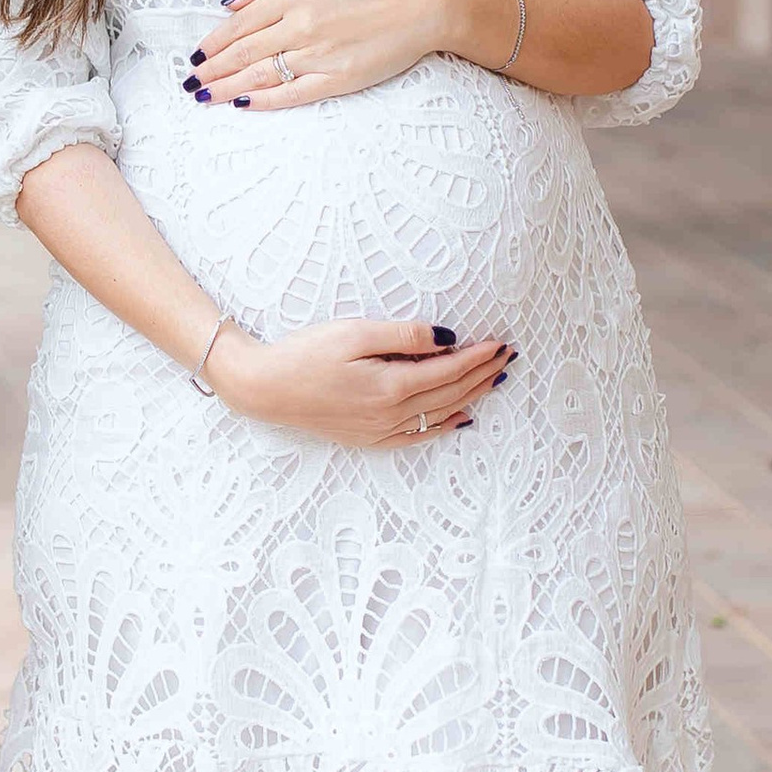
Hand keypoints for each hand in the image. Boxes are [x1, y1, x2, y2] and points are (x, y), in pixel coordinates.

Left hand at [187, 0, 514, 109]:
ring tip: (204, 97)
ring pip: (260, 74)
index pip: (239, 24)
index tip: (195, 56)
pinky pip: (292, 93)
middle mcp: (300, 23)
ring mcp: (318, 53)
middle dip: (211, 69)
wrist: (421, 4)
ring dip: (227, 88)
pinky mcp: (338, 78)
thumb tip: (229, 1)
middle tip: (188, 83)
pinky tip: (243, 105)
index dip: (213, 42)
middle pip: (243, 52)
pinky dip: (264, 100)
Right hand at [211, 317, 512, 447]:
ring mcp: (380, 430)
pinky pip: (418, 436)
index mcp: (391, 386)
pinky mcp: (368, 438)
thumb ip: (405, 336)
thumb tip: (448, 338)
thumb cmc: (304, 353)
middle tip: (508, 358)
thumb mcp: (354, 333)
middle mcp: (391, 414)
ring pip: (440, 415)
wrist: (263, 388)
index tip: (501, 343)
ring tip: (494, 381)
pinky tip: (461, 420)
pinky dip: (444, 427)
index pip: (449, 371)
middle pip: (451, 394)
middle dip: (482, 375)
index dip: (478, 357)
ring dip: (470, 397)